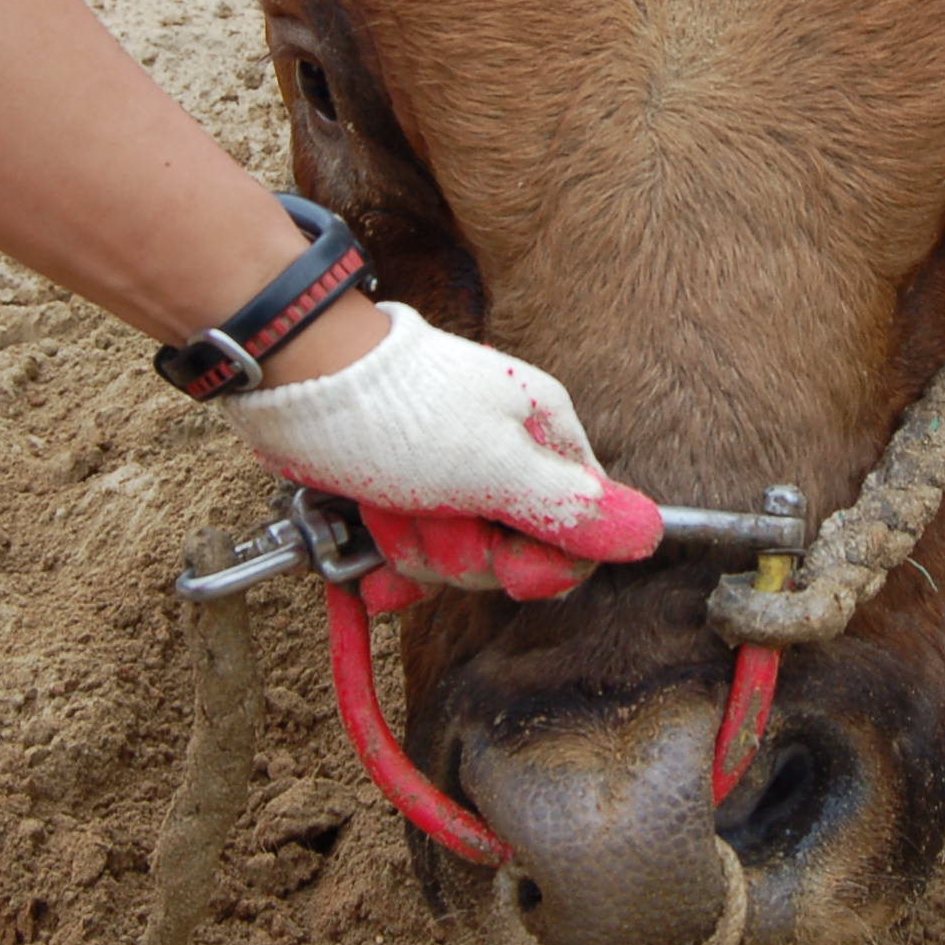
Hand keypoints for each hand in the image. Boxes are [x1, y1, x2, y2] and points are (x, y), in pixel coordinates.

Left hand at [222, 301, 660, 612]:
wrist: (294, 376)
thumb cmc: (394, 410)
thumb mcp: (492, 467)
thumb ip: (568, 508)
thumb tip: (650, 531)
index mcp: (542, 433)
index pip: (579, 526)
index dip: (544, 561)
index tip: (510, 564)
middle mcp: (500, 451)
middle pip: (512, 549)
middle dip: (464, 552)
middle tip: (433, 518)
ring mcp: (446, 472)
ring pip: (455, 555)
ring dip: (415, 551)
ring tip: (389, 512)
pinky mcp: (397, 488)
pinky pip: (409, 554)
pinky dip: (387, 565)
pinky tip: (369, 567)